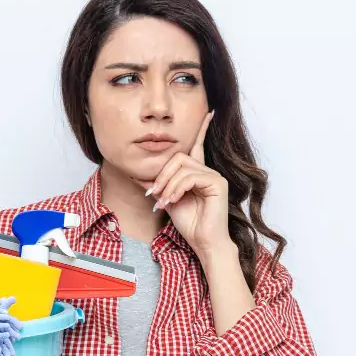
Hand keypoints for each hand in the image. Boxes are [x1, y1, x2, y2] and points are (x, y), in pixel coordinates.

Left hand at [133, 110, 233, 257]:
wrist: (204, 242)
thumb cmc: (190, 224)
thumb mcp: (167, 201)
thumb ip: (157, 185)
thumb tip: (138, 175)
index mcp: (198, 172)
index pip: (197, 145)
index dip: (202, 129)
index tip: (210, 113)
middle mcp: (207, 170)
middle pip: (179, 157)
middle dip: (162, 174)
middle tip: (154, 194)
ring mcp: (214, 176)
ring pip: (182, 166)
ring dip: (167, 184)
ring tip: (162, 201)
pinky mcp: (217, 183)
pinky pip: (190, 176)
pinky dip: (177, 188)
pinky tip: (172, 200)